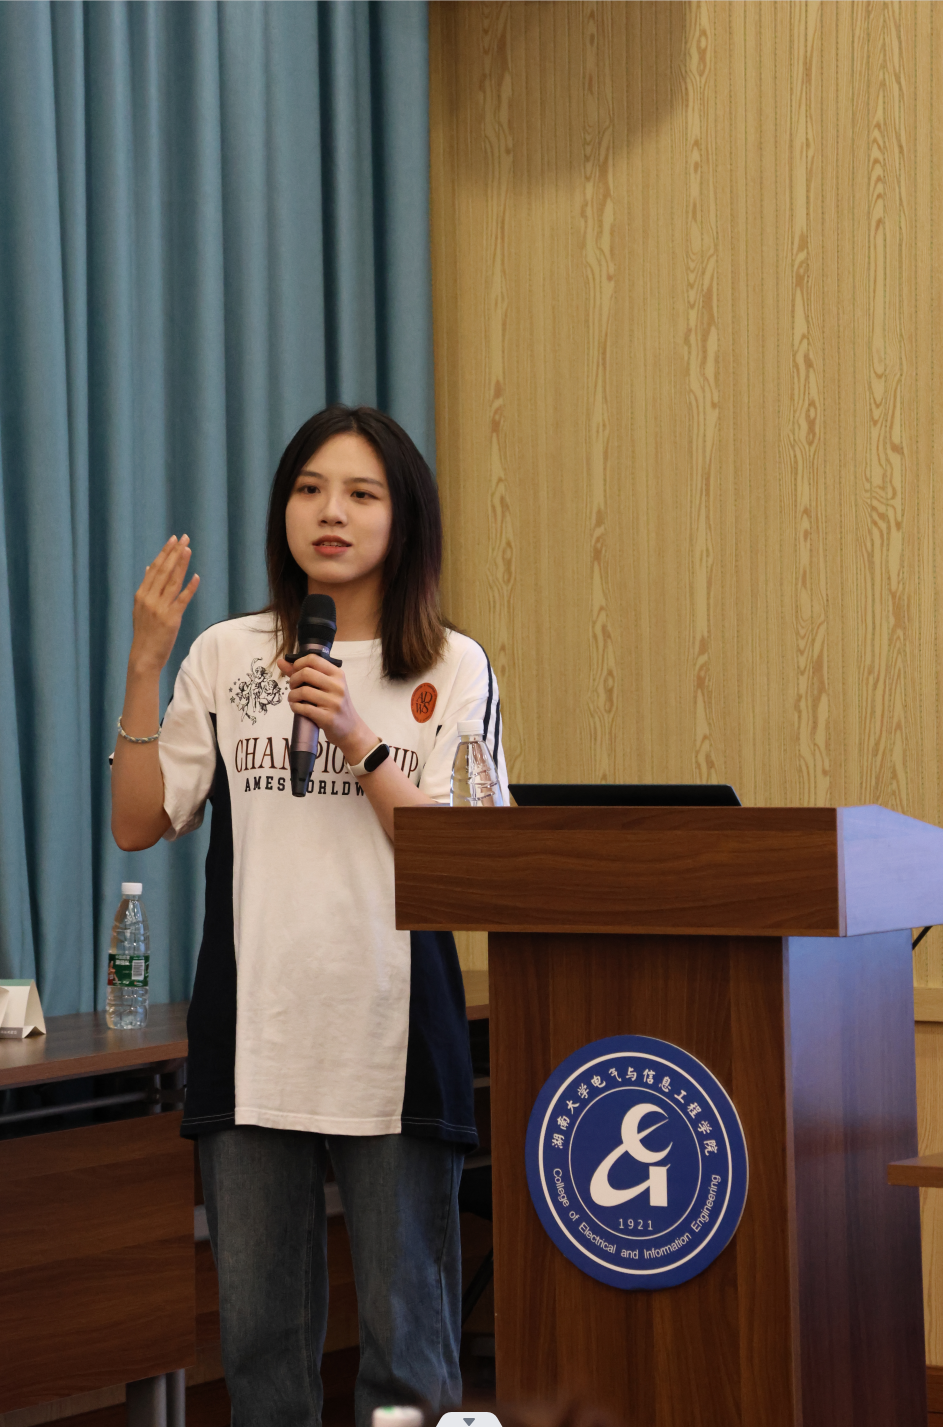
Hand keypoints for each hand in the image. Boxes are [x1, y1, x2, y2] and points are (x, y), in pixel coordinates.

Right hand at [129, 535, 199, 675]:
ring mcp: (159, 608)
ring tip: (188, 550)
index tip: (173, 539)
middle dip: (174, 553)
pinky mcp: (171, 619)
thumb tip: (148, 567)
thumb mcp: (140, 608)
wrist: (143, 656)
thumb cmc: (145, 632)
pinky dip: (189, 588)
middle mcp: (149, 599)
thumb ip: (146, 587)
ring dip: (181, 564)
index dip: (165, 552)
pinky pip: (182, 600)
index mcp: (141, 594)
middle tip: (184, 538)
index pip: (154, 568)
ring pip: (172, 581)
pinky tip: (196, 576)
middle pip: (163, 571)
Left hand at [276, 653, 376, 763]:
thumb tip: (280, 661)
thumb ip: (303, 673)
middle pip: (305, 673)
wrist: (350, 729)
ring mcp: (334, 702)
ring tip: (294, 699)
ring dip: (292, 696)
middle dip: (293, 680)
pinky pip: (304, 708)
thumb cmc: (335, 705)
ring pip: (303, 691)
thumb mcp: (326, 686)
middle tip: (294, 687)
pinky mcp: (328, 718)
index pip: (313, 659)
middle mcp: (338, 686)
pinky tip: (296, 707)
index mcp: (338, 674)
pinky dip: (295, 707)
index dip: (298, 663)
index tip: (295, 672)